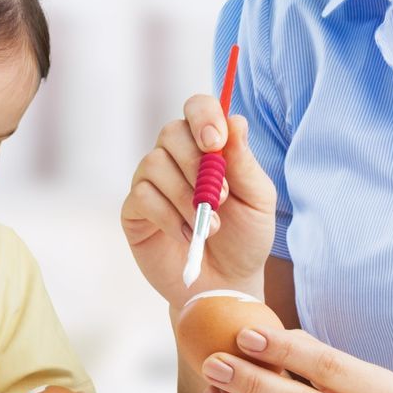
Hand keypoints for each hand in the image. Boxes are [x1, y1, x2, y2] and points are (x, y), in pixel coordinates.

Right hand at [121, 95, 277, 305]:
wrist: (227, 285)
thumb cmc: (246, 238)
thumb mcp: (258, 201)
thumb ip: (244, 163)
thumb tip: (234, 121)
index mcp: (208, 146)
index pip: (197, 108)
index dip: (203, 117)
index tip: (215, 143)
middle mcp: (176, 157)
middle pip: (171, 132)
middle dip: (196, 165)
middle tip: (221, 198)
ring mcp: (151, 182)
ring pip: (155, 164)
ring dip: (186, 198)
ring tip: (210, 227)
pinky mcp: (135, 210)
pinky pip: (142, 196)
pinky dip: (169, 217)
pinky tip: (189, 237)